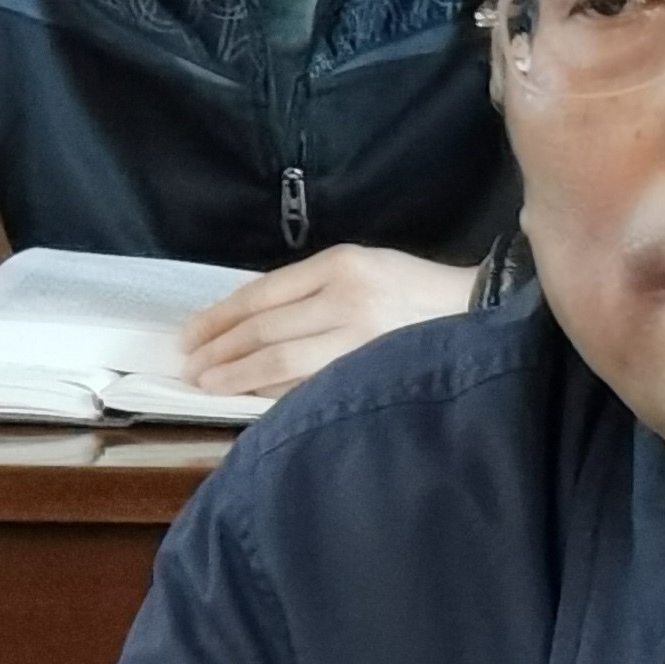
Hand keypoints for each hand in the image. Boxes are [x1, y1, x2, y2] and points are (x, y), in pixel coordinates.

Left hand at [182, 246, 475, 397]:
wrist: (474, 310)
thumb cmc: (409, 289)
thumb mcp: (359, 268)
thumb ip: (308, 291)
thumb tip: (244, 326)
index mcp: (340, 265)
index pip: (262, 294)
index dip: (220, 317)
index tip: (190, 336)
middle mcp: (348, 299)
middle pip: (265, 329)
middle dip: (221, 350)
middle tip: (191, 367)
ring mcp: (361, 339)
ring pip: (283, 362)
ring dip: (238, 375)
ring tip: (209, 384)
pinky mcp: (372, 370)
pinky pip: (312, 384)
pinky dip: (276, 393)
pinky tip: (253, 398)